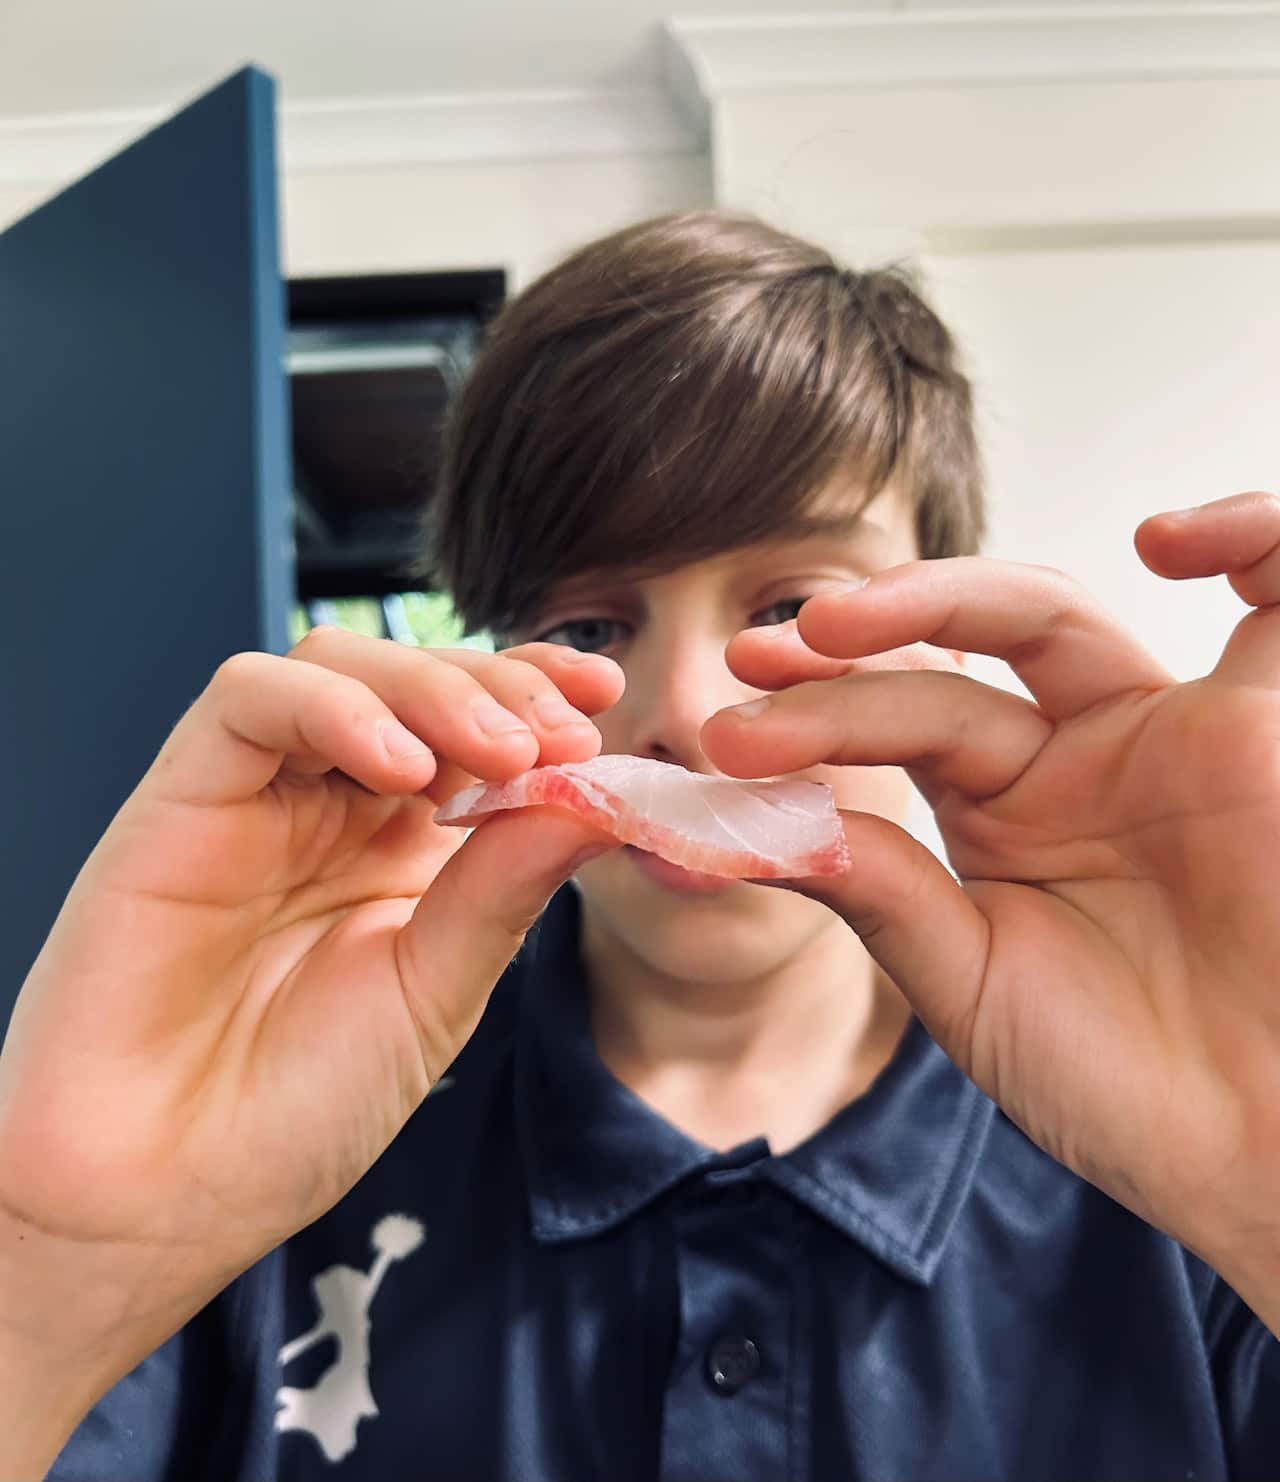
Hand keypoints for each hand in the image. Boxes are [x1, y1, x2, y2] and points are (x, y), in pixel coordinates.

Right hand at [0, 629, 621, 1408]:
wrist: (160, 1197)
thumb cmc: (296, 1110)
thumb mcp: (434, 993)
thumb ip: (504, 887)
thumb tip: (601, 794)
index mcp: (402, 850)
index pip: (477, 726)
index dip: (539, 695)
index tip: (605, 699)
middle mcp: (333, 808)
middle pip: (418, 678)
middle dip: (502, 687)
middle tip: (561, 734)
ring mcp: (259, 796)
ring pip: (341, 664)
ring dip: (434, 688)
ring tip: (500, 751)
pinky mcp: (181, 795)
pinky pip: (251, 700)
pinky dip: (335, 708)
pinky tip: (401, 767)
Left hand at [705, 492, 1279, 1316]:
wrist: (1259, 1149)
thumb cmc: (1125, 1084)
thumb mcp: (969, 982)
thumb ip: (874, 889)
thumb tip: (737, 822)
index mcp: (1004, 806)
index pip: (902, 720)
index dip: (812, 715)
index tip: (721, 738)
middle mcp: (1076, 752)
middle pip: (959, 646)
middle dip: (859, 638)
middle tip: (759, 653)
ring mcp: (1165, 733)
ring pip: (1052, 614)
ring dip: (952, 592)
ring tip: (840, 622)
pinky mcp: (1265, 727)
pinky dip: (1247, 534)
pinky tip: (1165, 541)